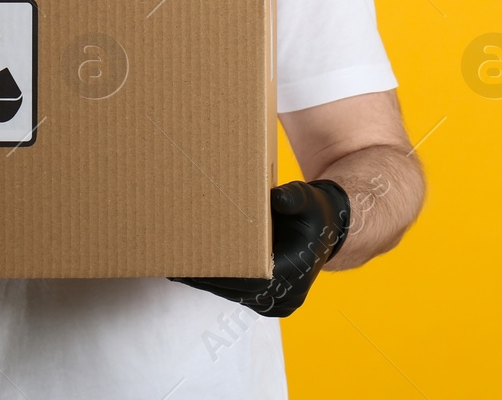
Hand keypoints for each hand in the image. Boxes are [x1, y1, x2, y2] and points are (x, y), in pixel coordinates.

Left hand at [171, 178, 349, 317]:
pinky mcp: (270, 303)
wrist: (328, 231)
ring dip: (209, 284)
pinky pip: (240, 296)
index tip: (193, 267)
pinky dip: (220, 284)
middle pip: (238, 291)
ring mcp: (279, 303)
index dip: (220, 275)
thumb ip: (294, 197)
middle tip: (174, 266)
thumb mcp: (307, 198)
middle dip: (206, 279)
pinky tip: (196, 273)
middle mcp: (286, 295)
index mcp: (294, 273)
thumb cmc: (313, 212)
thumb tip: (277, 198)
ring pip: (236, 296)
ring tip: (178, 269)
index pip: (251, 280)